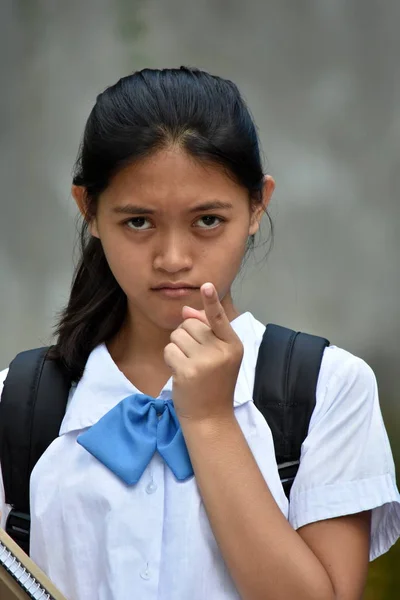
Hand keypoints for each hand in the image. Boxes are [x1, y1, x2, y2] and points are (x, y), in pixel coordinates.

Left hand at [163, 283, 243, 424]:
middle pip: (190, 324)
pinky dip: (171, 360)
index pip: (219, 318)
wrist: (210, 417)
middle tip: (195, 358)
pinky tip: (181, 373)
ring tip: (189, 366)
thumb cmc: (214, 383)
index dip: (211, 301)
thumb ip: (206, 331)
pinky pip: (169, 350)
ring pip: (177, 335)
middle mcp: (221, 351)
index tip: (206, 285)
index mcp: (233, 345)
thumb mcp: (218, 356)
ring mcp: (205, 362)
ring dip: (177, 348)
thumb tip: (186, 310)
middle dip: (186, 337)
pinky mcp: (188, 371)